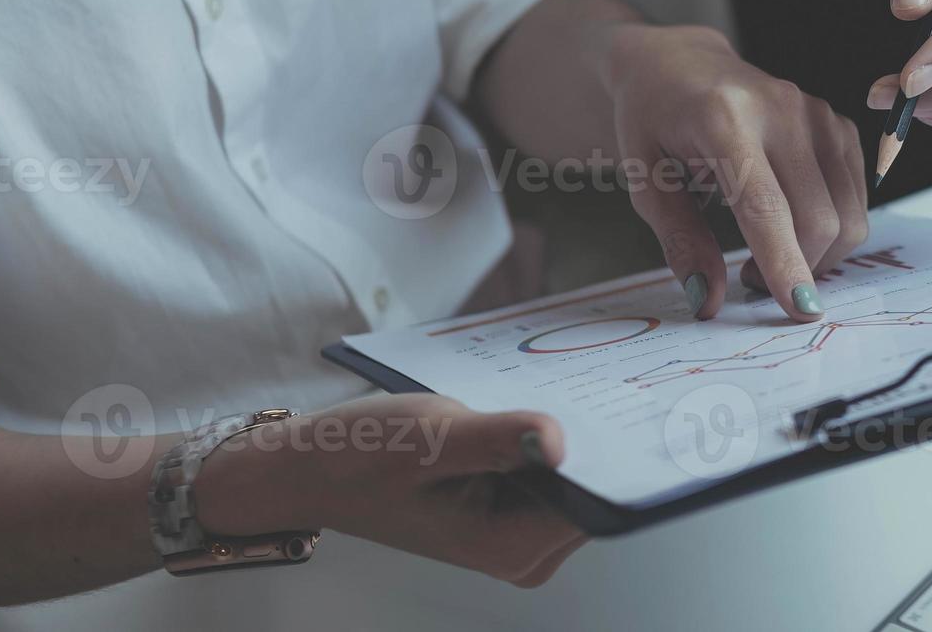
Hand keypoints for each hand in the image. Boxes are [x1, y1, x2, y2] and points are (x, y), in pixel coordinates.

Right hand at [193, 395, 584, 587]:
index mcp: (511, 548)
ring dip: (560, 432)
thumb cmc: (358, 457)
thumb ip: (497, 440)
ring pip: (571, 473)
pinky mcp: (507, 507)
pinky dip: (535, 436)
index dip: (612, 454)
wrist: (309, 467)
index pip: (597, 503)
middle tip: (582, 381)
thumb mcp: (431, 438)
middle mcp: (523, 551)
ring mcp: (517, 531)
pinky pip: (545, 467)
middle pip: (591, 488)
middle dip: (586, 438)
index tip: (622, 404)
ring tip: (535, 390)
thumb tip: (559, 442)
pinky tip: (517, 406)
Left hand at [605, 24, 867, 320]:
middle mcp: (782, 110)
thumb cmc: (654, 120)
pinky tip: (793, 224)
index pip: (767, 207)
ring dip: (817, 254)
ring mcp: (817, 113)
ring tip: (770, 253)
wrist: (680, 64)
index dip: (787, 264)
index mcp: (724, 119)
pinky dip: (832, 227)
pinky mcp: (838, 123)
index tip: (800, 312)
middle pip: (819, 218)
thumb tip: (708, 300)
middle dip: (797, 269)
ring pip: (847, 213)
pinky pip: (855, 197)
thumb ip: (679, 241)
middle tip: (751, 280)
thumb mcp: (644, 181)